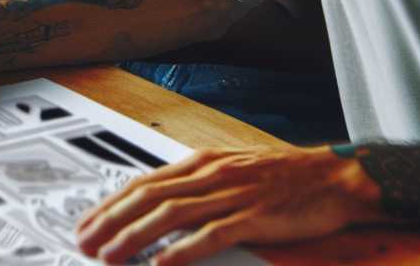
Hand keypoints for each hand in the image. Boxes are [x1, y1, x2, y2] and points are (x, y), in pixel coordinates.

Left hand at [74, 147, 383, 263]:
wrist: (334, 176)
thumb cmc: (283, 178)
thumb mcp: (231, 171)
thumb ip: (196, 186)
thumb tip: (158, 204)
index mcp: (202, 164)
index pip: (143, 183)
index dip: (110, 204)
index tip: (87, 223)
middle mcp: (211, 176)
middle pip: (147, 197)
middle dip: (110, 221)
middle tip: (85, 243)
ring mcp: (232, 195)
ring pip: (171, 215)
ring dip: (135, 236)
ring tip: (111, 256)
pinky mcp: (254, 217)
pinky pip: (212, 234)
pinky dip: (184, 250)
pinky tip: (164, 264)